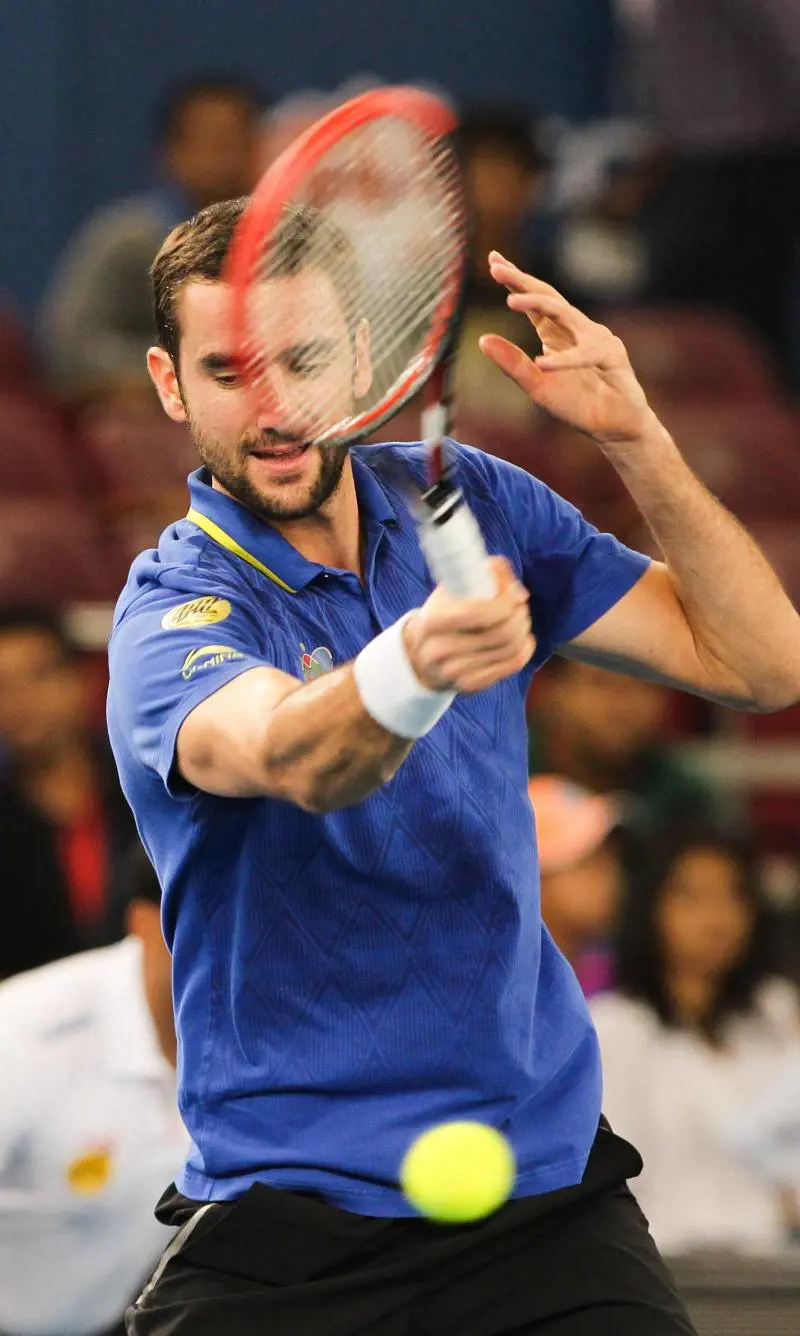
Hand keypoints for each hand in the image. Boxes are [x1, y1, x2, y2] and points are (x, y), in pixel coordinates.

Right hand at [403, 556, 534, 692]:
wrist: (421, 657)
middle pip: (503, 633)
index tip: (514, 592)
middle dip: (519, 614)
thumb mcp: (450, 589)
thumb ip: (480, 574)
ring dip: (523, 629)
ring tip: (519, 620)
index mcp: (433, 620)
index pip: (481, 613)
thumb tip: (511, 582)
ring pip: (511, 648)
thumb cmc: (443, 615)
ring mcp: (455, 672)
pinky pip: (513, 664)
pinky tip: (523, 639)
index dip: (507, 600)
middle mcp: (440, 650)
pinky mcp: (470, 685)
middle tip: (520, 606)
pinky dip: (525, 648)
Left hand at [479, 253, 653, 447]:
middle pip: (548, 297)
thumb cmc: (578, 405)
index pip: (535, 301)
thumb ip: (512, 364)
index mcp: (556, 334)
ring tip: (510, 301)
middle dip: (523, 281)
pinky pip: (585, 355)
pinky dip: (564, 361)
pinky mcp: (612, 357)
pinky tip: (542, 364)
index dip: (516, 281)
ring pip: (565, 315)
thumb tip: (482, 340)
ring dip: (538, 305)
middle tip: (496, 267)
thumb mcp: (537, 386)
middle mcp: (576, 329)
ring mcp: (597, 339)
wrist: (616, 427)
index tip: (494, 260)